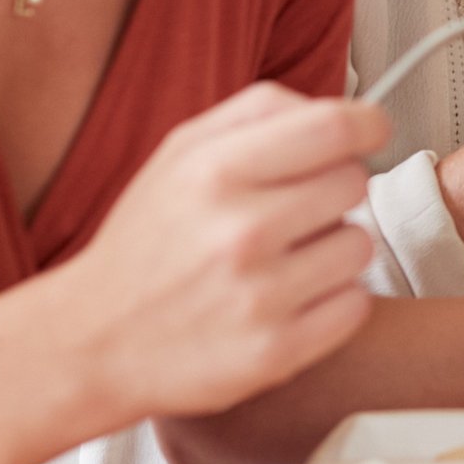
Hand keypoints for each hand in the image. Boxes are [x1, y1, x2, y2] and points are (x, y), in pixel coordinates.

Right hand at [59, 84, 384, 421]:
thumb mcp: (181, 153)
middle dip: (334, 190)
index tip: (370, 132)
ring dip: (333, 248)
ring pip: (360, 246)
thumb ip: (260, 113)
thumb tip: (341, 110)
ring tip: (286, 258)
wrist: (92, 340)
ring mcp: (259, 297)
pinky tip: (291, 298)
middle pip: (353, 182)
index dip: (368, 124)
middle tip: (296, 209)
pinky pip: (356, 306)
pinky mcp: (275, 354)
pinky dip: (333, 300)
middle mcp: (239, 232)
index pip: (334, 126)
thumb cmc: (147, 242)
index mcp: (215, 171)